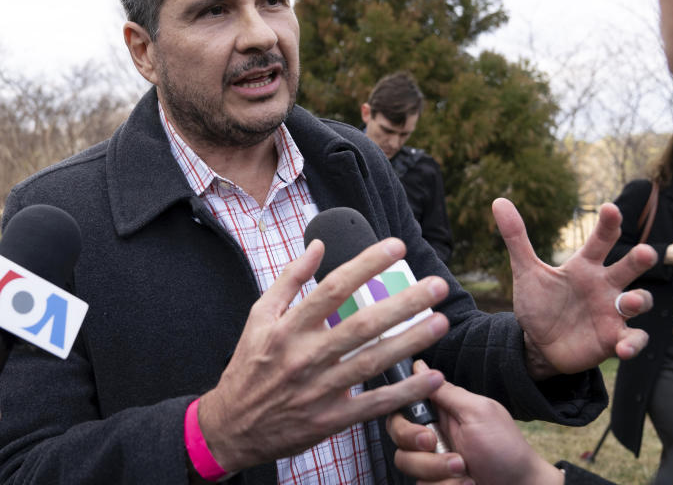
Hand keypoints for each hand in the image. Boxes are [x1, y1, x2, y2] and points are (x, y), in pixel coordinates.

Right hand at [199, 238, 449, 471]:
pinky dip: (405, 392)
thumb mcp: (258, 317)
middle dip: (403, 303)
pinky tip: (432, 377)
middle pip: (362, 324)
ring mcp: (320, 389)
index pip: (333, 288)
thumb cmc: (248, 368)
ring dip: (411, 342)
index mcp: (288, 328)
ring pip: (373, 362)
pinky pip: (374, 404)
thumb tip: (316, 247)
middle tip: (435, 286)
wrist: (232, 426)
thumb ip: (288, 280)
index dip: (366, 264)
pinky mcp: (331, 419)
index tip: (396, 247)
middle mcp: (305, 356)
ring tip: (441, 322)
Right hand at [388, 362, 563, 484]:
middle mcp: (430, 434)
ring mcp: (430, 461)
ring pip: (405, 461)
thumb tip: (419, 366)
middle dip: (414, 440)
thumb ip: (446, 392)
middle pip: (395, 432)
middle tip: (433, 443)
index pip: (402, 402)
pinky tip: (465, 484)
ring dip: (435, 468)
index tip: (419, 418)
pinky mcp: (433, 482)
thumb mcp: (479, 412)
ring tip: (463, 470)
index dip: (400, 408)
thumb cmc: (506, 449)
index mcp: (440, 411)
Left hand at [494, 199, 653, 377]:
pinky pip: (634, 340)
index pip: (601, 240)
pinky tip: (623, 350)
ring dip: (638, 301)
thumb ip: (516, 238)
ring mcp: (613, 312)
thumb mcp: (526, 271)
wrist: (539, 344)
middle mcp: (605, 286)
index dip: (608, 224)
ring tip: (629, 301)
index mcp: (585, 266)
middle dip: (639, 259)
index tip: (610, 209)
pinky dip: (632, 344)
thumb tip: (499, 200)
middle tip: (647, 252)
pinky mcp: (615, 338)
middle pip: (629, 267)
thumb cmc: (539, 304)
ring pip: (638, 301)